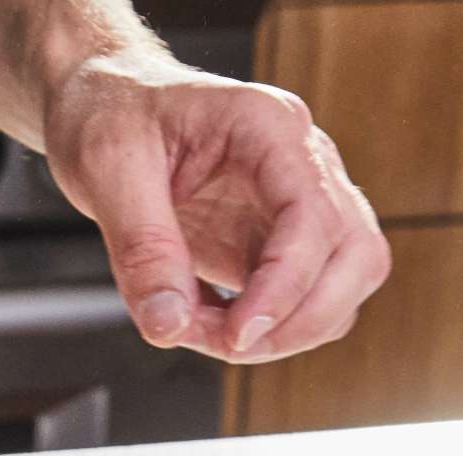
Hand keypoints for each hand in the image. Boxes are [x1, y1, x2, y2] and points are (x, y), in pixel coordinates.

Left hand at [44, 53, 390, 362]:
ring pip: (342, 285)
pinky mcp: (275, 239)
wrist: (105, 104)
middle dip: (299, 320)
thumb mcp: (106, 170)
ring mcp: (297, 203)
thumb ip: (140, 248)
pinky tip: (204, 322)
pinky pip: (298, 297)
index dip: (285, 287)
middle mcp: (302, 162)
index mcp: (269, 127)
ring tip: (200, 331)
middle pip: (357, 257)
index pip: (315, 217)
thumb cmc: (109, 114)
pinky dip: (262, 327)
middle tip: (223, 344)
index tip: (237, 336)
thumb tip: (169, 325)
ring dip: (283, 331)